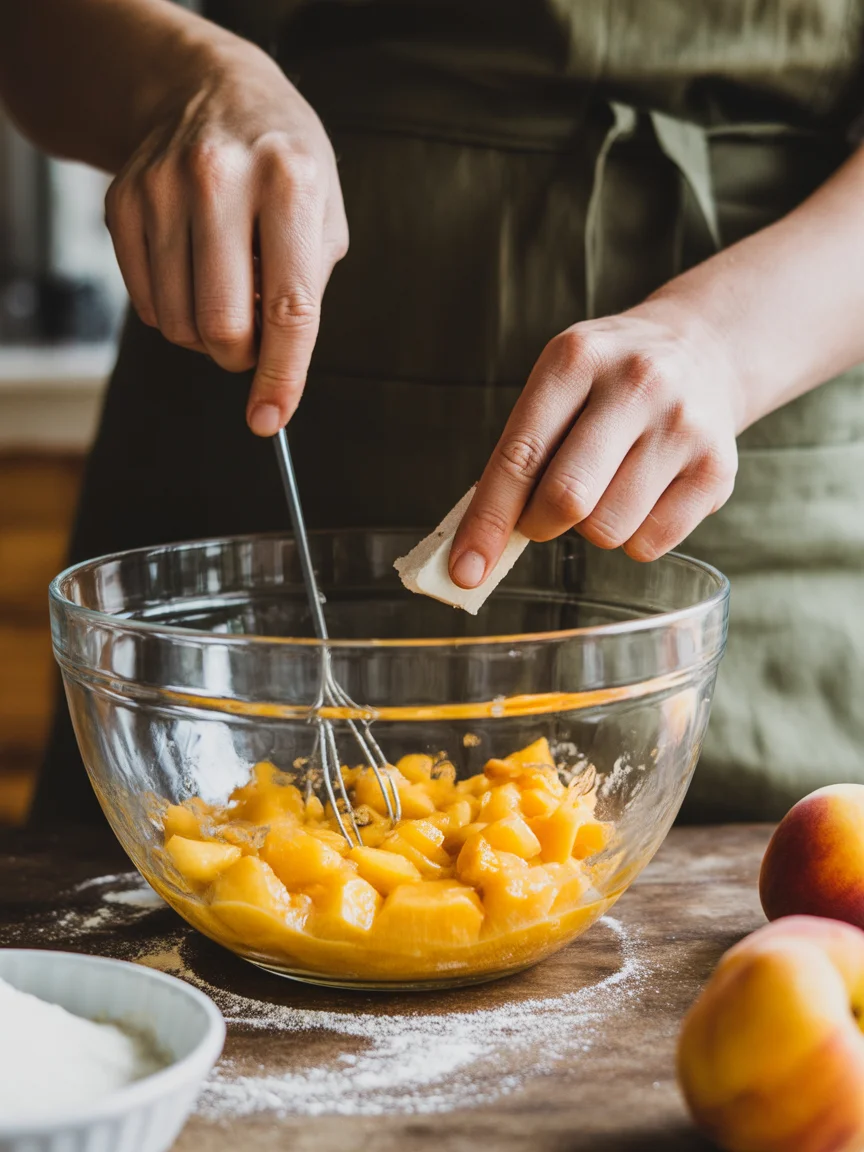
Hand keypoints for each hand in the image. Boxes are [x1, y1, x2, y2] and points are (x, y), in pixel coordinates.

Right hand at [104, 40, 346, 435]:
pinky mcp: (123, 201)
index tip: (270, 420)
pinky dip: (174, 311)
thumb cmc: (284, 166)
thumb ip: (306, 292)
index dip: (281, 376)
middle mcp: (221, 178)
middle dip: (241, 356)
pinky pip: (147, 303)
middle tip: (253, 340)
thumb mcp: (324, 216)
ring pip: (179, 322)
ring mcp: (163, 187)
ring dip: (206, 335)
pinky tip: (193, 274)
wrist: (210, 91)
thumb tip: (274, 372)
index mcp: (291, 182)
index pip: (290, 308)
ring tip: (226, 293)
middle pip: (222, 325)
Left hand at [449, 301, 742, 584]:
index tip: (464, 571)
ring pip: (608, 530)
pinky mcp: (718, 469)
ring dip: (591, 529)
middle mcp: (636, 384)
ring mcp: (684, 426)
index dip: (488, 522)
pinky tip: (642, 496)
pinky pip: (650, 545)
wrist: (702, 352)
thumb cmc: (607, 383)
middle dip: (540, 525)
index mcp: (577, 358)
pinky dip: (632, 538)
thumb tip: (476, 550)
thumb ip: (519, 456)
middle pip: (567, 498)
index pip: (520, 456)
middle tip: (544, 515)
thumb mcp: (557, 385)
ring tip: (606, 488)